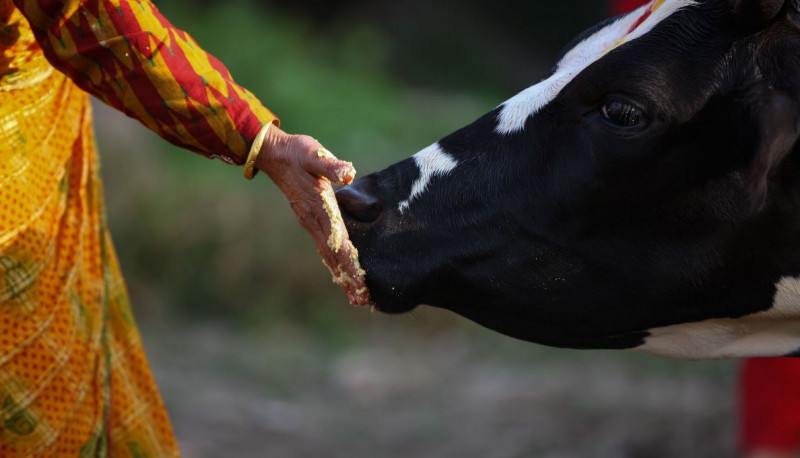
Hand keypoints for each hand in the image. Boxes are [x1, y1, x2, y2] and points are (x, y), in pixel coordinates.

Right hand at [255, 124, 369, 305]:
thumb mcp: (314, 154)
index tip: (360, 282)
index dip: (349, 263)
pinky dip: (334, 263)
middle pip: (334, 256)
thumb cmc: (298, 152)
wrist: (275, 154)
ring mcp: (310, 223)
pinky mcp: (310, 220)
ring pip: (328, 255)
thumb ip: (330, 165)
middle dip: (348, 278)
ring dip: (341, 275)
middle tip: (362, 300)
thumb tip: (348, 173)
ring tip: (355, 296)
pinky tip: (340, 273)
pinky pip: (324, 247)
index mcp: (319, 208)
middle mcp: (313, 221)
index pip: (338, 242)